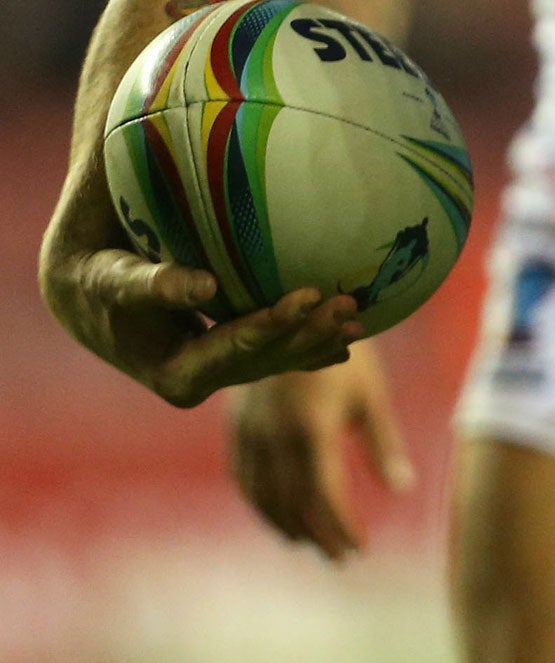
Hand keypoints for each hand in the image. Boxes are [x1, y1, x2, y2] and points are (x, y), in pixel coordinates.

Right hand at [41, 240, 361, 408]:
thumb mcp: (115, 281)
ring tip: (358, 319)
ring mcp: (218, 373)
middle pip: (266, 360)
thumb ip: (154, 285)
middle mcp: (201, 381)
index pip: (236, 348)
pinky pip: (277, 356)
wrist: (89, 294)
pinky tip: (346, 343)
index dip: (273, 324)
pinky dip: (309, 347)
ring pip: (277, 362)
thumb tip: (204, 286)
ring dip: (318, 341)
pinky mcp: (229, 359)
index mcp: (175, 373)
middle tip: (349, 306)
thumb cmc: (99, 281)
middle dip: (308, 334)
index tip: (308, 295)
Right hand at [227, 339, 411, 560]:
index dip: (340, 529)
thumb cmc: (342, 350)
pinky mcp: (235, 427)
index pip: (324, 497)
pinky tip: (277, 512)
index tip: (358, 549)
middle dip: (316, 536)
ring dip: (286, 526)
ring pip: (262, 498)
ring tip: (310, 542)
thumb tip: (402, 489)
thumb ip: (383, 443)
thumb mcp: (370, 393)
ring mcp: (250, 434)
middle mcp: (275, 439)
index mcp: (313, 431)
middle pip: (292, 506)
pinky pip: (243, 479)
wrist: (287, 310)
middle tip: (338, 557)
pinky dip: (260, 504)